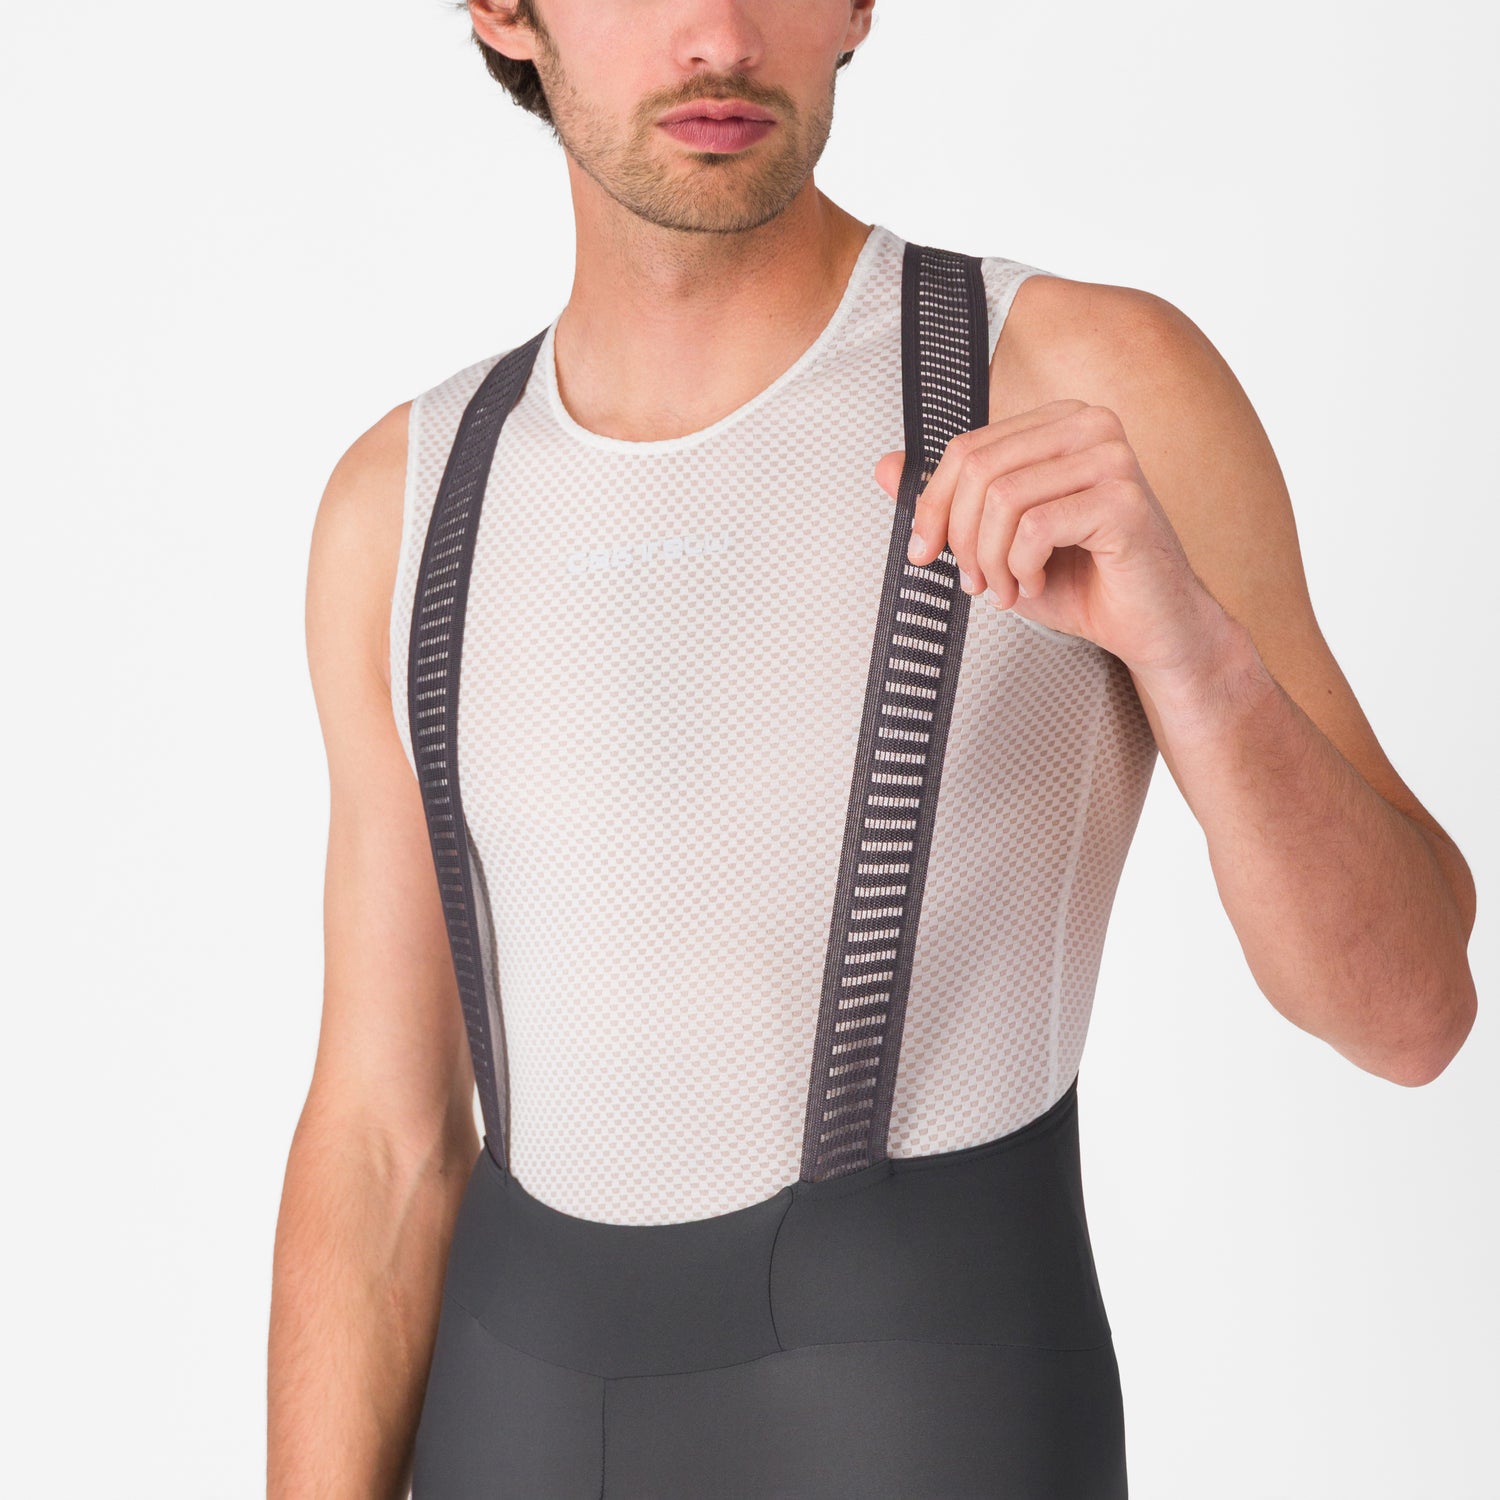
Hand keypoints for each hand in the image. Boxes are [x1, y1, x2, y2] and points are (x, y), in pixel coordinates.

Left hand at [873, 399, 1224, 680]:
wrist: (1150, 626)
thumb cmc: (1081, 581)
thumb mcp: (997, 541)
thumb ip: (948, 502)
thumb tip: (884, 467)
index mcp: (1059, 423)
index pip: (968, 448)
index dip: (933, 505)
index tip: (925, 552)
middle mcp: (1090, 426)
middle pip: (979, 468)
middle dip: (960, 536)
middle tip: (972, 582)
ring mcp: (1112, 459)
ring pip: (1003, 498)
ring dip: (991, 559)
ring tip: (1008, 589)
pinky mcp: (1123, 500)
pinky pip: (1035, 528)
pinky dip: (1023, 568)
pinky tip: (1040, 584)